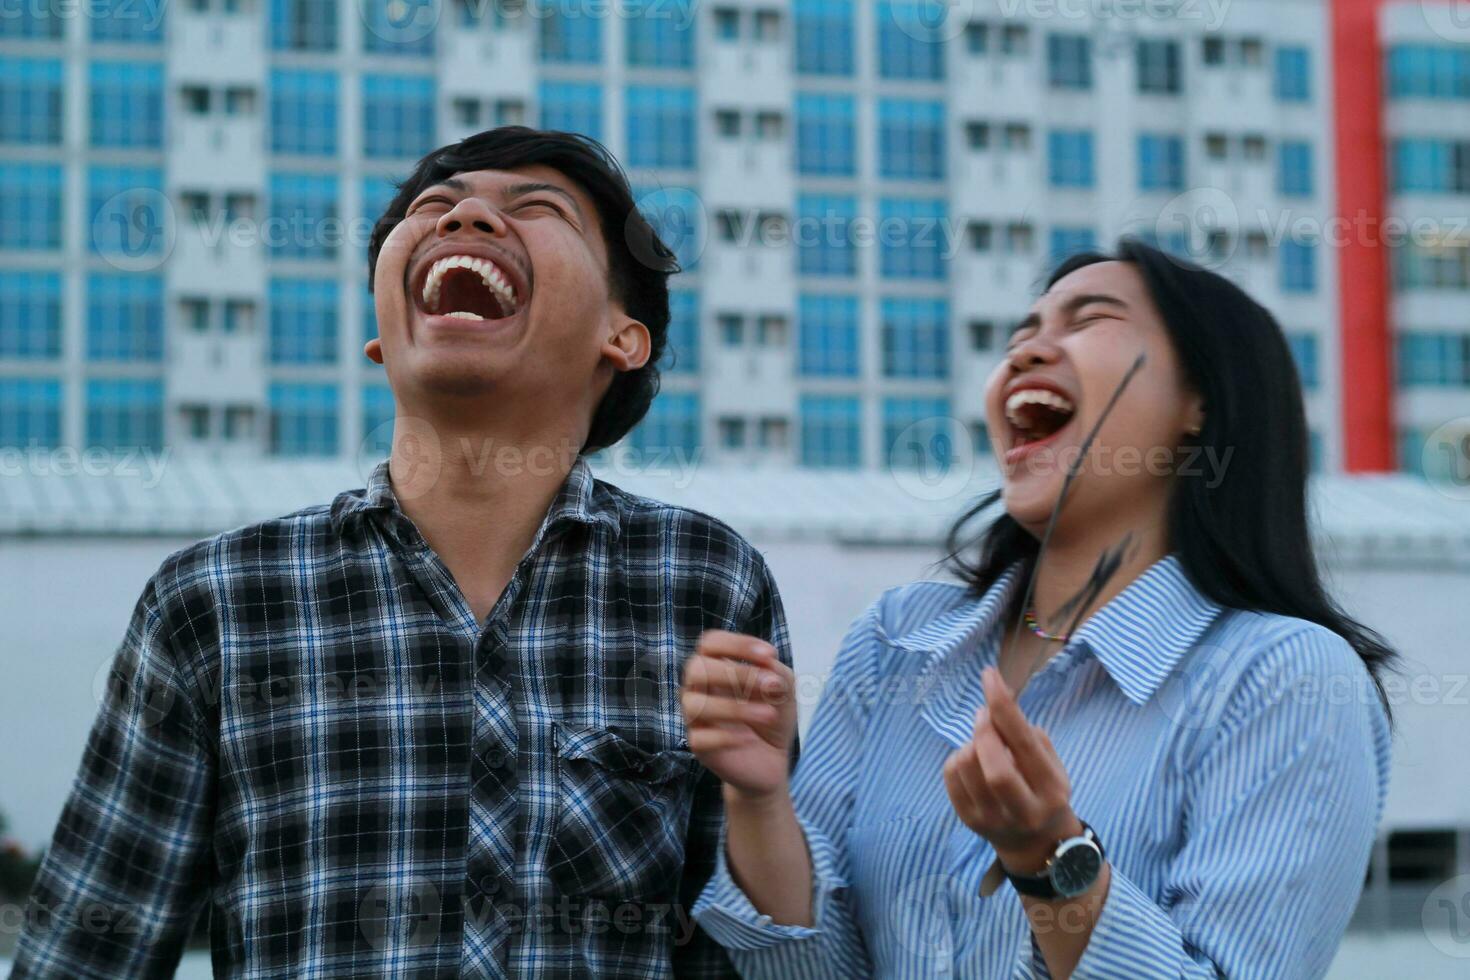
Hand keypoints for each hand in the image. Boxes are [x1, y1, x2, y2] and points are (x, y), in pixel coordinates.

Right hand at [681, 630, 797, 802]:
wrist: (774, 759)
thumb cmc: (772, 713)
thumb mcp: (783, 688)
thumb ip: (775, 672)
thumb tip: (766, 667)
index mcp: (715, 665)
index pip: (711, 643)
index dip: (738, 644)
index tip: (770, 655)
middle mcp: (699, 688)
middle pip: (696, 668)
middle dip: (736, 673)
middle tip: (771, 684)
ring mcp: (695, 718)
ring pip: (695, 704)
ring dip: (736, 707)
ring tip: (769, 714)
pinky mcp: (698, 746)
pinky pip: (699, 738)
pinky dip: (725, 737)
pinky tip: (749, 739)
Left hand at [942, 667, 1080, 873]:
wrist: (1036, 844)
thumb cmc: (1043, 791)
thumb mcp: (1052, 765)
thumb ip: (1028, 736)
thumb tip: (997, 704)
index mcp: (1050, 790)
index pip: (1023, 743)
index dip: (1003, 705)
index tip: (990, 676)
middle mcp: (1023, 810)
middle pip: (992, 763)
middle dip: (984, 729)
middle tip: (985, 715)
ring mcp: (992, 819)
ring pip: (966, 764)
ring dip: (971, 742)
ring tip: (985, 746)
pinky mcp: (968, 821)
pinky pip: (950, 774)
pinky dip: (959, 757)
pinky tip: (974, 763)